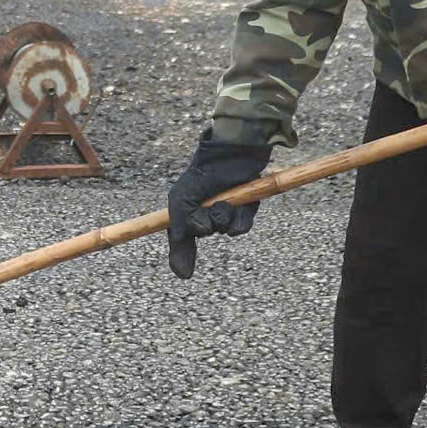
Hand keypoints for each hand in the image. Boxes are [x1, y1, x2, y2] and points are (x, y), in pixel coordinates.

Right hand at [166, 133, 273, 279]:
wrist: (234, 152)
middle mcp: (206, 212)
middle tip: (208, 206)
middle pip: (205, 233)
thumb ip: (181, 234)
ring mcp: (227, 211)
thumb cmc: (204, 174)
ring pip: (225, 229)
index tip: (186, 273)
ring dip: (225, 216)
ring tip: (226, 199)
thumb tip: (184, 275)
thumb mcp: (182, 202)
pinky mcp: (246, 209)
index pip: (181, 239)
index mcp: (188, 210)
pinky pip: (242, 227)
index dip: (181, 255)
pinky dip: (242, 217)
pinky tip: (243, 202)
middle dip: (206, 222)